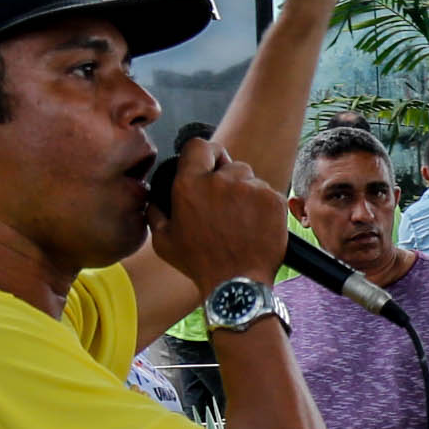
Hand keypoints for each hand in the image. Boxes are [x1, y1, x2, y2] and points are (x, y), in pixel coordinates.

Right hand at [149, 129, 291, 292]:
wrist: (236, 283)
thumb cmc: (200, 264)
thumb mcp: (163, 240)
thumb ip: (156, 212)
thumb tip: (154, 200)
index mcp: (190, 184)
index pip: (199, 145)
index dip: (206, 153)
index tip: (212, 162)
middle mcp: (220, 181)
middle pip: (231, 164)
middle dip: (230, 180)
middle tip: (228, 206)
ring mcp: (250, 188)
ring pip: (252, 180)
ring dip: (248, 194)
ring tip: (242, 222)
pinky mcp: (273, 200)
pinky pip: (270, 194)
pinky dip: (266, 207)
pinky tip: (257, 227)